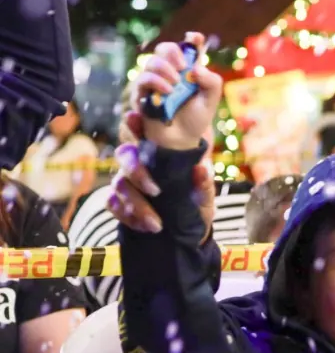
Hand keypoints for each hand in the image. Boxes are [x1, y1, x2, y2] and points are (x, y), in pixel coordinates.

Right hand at [111, 111, 216, 236]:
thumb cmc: (196, 206)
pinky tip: (144, 226)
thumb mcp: (205, 197)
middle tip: (156, 191)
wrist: (188, 233)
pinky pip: (111, 203)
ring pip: (119, 183)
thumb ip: (204, 185)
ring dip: (136, 204)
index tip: (134, 118)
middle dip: (137, 171)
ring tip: (157, 224)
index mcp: (160, 155)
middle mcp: (139, 163)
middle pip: (124, 154)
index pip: (143, 132)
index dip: (135, 123)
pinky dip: (126, 215)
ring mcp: (127, 182)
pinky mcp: (119, 202)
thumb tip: (202, 169)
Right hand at [134, 32, 221, 150]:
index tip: (195, 38)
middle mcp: (170, 71)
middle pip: (165, 48)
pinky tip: (167, 91)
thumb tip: (196, 68)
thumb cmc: (195, 119)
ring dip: (164, 69)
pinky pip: (143, 79)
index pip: (189, 48)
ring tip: (175, 84)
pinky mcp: (142, 93)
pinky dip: (156, 82)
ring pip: (152, 62)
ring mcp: (154, 81)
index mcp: (188, 70)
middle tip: (183, 67)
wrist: (181, 140)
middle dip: (173, 53)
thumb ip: (211, 82)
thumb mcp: (210, 101)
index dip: (192, 40)